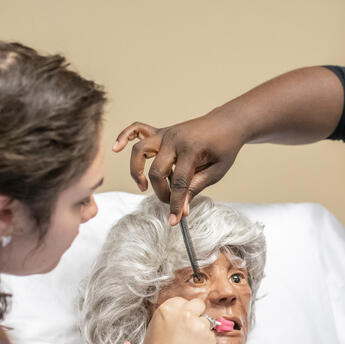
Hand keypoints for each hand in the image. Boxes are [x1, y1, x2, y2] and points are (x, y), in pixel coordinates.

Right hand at [113, 111, 243, 224]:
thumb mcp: (217, 171)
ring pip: (140, 150)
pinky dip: (124, 136)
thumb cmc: (225, 146)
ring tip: (144, 186)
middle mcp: (174, 139)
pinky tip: (116, 148)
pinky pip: (137, 129)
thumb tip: (182, 209)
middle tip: (170, 202)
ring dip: (137, 170)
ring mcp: (166, 133)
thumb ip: (196, 187)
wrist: (228, 123)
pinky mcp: (162, 131)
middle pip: (157, 170)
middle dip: (161, 192)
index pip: (179, 182)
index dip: (176, 204)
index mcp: (191, 149)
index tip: (175, 220)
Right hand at [141, 296, 215, 343]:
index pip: (180, 301)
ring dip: (201, 330)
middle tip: (191, 327)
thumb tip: (178, 318)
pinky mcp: (211, 337)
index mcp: (167, 311)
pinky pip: (211, 336)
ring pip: (206, 321)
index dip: (182, 311)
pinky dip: (206, 343)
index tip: (181, 319)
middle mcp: (185, 314)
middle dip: (196, 313)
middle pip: (197, 304)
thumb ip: (169, 320)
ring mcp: (199, 325)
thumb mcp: (154, 332)